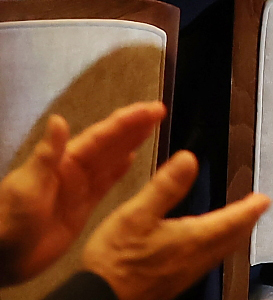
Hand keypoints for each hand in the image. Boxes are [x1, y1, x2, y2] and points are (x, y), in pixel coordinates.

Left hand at [0, 104, 164, 282]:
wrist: (2, 259)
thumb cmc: (10, 221)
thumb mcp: (27, 185)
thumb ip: (46, 155)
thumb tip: (58, 120)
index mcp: (62, 162)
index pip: (100, 136)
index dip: (125, 122)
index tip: (150, 110)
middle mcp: (72, 170)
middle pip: (109, 144)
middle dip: (133, 127)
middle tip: (159, 111)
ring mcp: (78, 188)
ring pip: (110, 160)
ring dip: (130, 143)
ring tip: (152, 128)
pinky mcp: (82, 208)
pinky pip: (105, 183)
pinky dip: (119, 170)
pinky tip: (132, 159)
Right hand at [80, 152, 268, 299]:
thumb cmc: (114, 263)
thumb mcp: (136, 214)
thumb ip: (165, 187)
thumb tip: (188, 159)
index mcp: (192, 238)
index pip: (233, 220)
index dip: (251, 208)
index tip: (265, 199)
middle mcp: (194, 259)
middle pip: (232, 238)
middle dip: (246, 222)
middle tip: (256, 211)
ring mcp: (184, 274)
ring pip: (219, 252)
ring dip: (232, 236)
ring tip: (235, 226)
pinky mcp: (171, 284)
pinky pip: (203, 263)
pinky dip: (213, 249)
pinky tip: (200, 249)